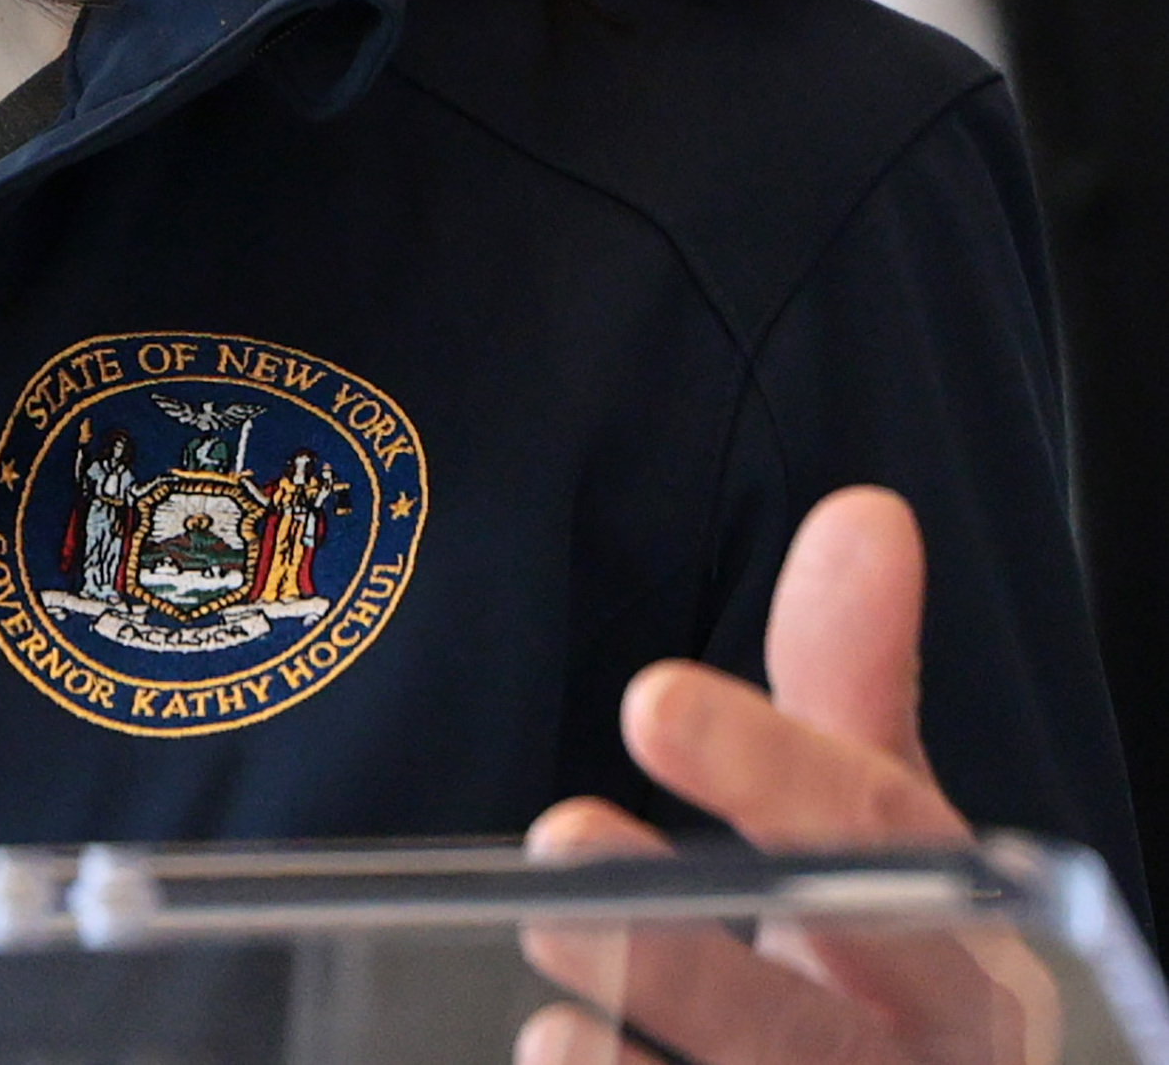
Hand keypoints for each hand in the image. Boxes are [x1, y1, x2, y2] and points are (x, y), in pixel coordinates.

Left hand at [517, 486, 1057, 1064]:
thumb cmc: (896, 965)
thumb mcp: (886, 823)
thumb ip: (853, 680)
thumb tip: (867, 512)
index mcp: (976, 953)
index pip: (887, 847)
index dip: (774, 771)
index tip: (652, 694)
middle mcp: (947, 1062)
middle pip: (824, 1021)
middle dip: (693, 951)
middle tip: (558, 843)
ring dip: (656, 1054)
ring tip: (545, 1002)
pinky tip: (558, 1059)